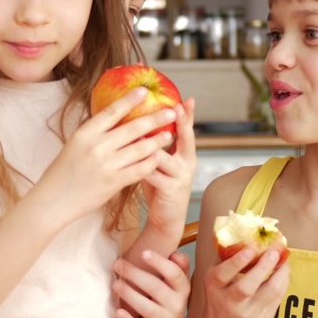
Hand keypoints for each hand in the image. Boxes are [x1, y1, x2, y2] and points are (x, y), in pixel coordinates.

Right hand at [35, 87, 175, 222]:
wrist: (54, 199)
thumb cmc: (64, 170)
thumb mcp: (75, 144)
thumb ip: (95, 132)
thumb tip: (114, 116)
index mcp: (85, 133)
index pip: (111, 111)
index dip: (129, 100)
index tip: (144, 90)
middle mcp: (96, 146)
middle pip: (132, 128)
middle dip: (154, 119)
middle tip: (171, 111)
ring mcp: (106, 165)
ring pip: (139, 149)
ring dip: (157, 141)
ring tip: (168, 135)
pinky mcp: (113, 183)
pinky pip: (138, 170)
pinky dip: (150, 162)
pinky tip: (159, 157)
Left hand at [114, 250, 191, 317]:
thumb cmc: (164, 296)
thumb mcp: (172, 281)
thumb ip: (176, 265)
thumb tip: (175, 255)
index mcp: (182, 288)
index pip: (174, 273)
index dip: (160, 263)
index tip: (143, 253)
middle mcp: (178, 305)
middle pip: (156, 288)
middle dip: (135, 274)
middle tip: (118, 265)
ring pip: (148, 308)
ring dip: (130, 295)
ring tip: (115, 285)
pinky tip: (117, 313)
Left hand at [142, 98, 196, 234]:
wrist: (166, 219)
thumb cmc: (160, 186)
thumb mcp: (161, 163)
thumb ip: (157, 146)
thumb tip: (140, 121)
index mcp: (186, 154)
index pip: (188, 130)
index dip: (188, 115)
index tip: (187, 99)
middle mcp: (188, 163)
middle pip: (186, 138)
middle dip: (181, 122)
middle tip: (175, 107)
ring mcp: (180, 176)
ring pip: (164, 154)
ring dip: (151, 143)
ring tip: (138, 130)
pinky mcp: (170, 189)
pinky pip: (153, 172)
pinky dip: (141, 163)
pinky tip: (129, 157)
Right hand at [198, 248, 289, 317]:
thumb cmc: (218, 301)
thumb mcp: (214, 283)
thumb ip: (225, 262)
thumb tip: (243, 236)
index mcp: (213, 289)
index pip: (223, 275)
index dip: (237, 262)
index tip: (250, 250)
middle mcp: (228, 303)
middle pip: (247, 286)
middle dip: (263, 267)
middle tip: (273, 253)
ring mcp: (246, 314)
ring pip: (269, 292)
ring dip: (280, 274)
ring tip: (283, 262)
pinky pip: (277, 299)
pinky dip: (282, 284)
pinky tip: (283, 275)